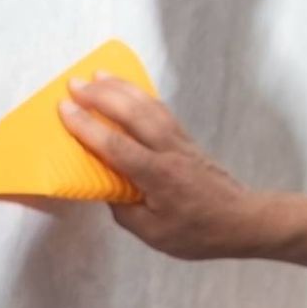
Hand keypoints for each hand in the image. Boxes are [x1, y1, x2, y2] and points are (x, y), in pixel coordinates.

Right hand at [56, 73, 268, 259]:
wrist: (242, 220)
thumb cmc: (197, 232)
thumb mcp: (153, 233)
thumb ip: (124, 210)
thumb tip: (106, 187)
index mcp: (158, 176)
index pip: (116, 146)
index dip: (87, 127)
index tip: (64, 109)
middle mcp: (169, 150)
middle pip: (133, 113)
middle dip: (100, 95)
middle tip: (74, 83)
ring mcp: (180, 140)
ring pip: (148, 105)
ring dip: (121, 87)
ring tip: (97, 74)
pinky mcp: (186, 138)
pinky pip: (159, 109)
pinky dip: (140, 95)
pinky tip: (127, 89)